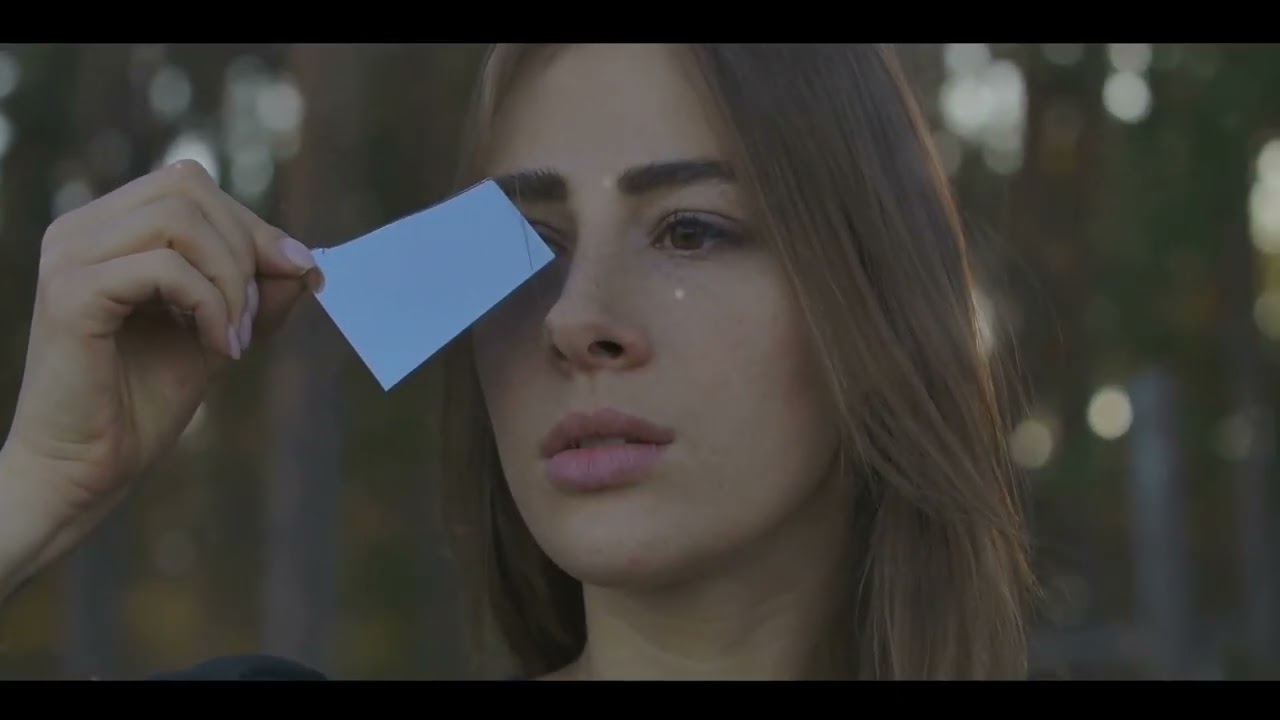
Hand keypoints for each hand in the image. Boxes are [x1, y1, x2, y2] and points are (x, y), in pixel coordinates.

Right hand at [1, 160, 319, 568]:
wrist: (83, 468)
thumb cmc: (141, 402)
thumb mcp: (218, 332)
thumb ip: (257, 293)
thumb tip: (308, 259)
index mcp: (105, 229)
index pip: (190, 185)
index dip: (253, 226)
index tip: (299, 271)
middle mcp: (78, 230)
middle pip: (187, 186)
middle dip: (244, 249)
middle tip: (252, 318)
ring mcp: (69, 257)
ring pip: (179, 219)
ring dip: (229, 279)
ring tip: (234, 336)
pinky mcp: (71, 294)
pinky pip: (165, 267)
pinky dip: (209, 304)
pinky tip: (219, 349)